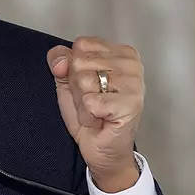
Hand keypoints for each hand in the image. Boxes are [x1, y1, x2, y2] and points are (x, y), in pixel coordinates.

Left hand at [47, 37, 143, 192]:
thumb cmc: (91, 115)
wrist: (103, 150)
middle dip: (77, 88)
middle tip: (92, 102)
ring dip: (82, 104)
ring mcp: (134, 83)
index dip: (74, 68)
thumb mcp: (68, 83)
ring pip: (83, 81)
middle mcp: (132, 64)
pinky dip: (88, 116)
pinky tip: (100, 120)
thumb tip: (61, 61)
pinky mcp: (130, 104)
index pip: (81, 44)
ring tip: (96, 111)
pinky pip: (90, 102)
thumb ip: (60, 62)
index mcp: (121, 52)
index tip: (88, 86)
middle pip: (80, 62)